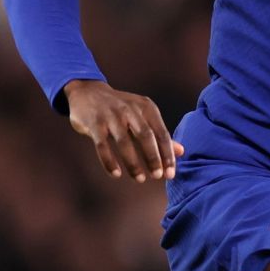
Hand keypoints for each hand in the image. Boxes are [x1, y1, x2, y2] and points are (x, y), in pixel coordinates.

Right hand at [63, 79, 183, 181]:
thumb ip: (159, 134)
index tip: (170, 173)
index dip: (167, 154)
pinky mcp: (94, 123)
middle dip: (153, 158)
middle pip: (145, 136)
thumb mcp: (142, 116)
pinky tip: (116, 174)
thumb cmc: (120, 108)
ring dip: (132, 162)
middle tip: (157, 176)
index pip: (161, 133)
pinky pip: (102, 145)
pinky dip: (109, 161)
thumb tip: (181, 152)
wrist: (87, 91)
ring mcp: (111, 115)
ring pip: (124, 142)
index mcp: (146, 107)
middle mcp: (130, 109)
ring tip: (139, 178)